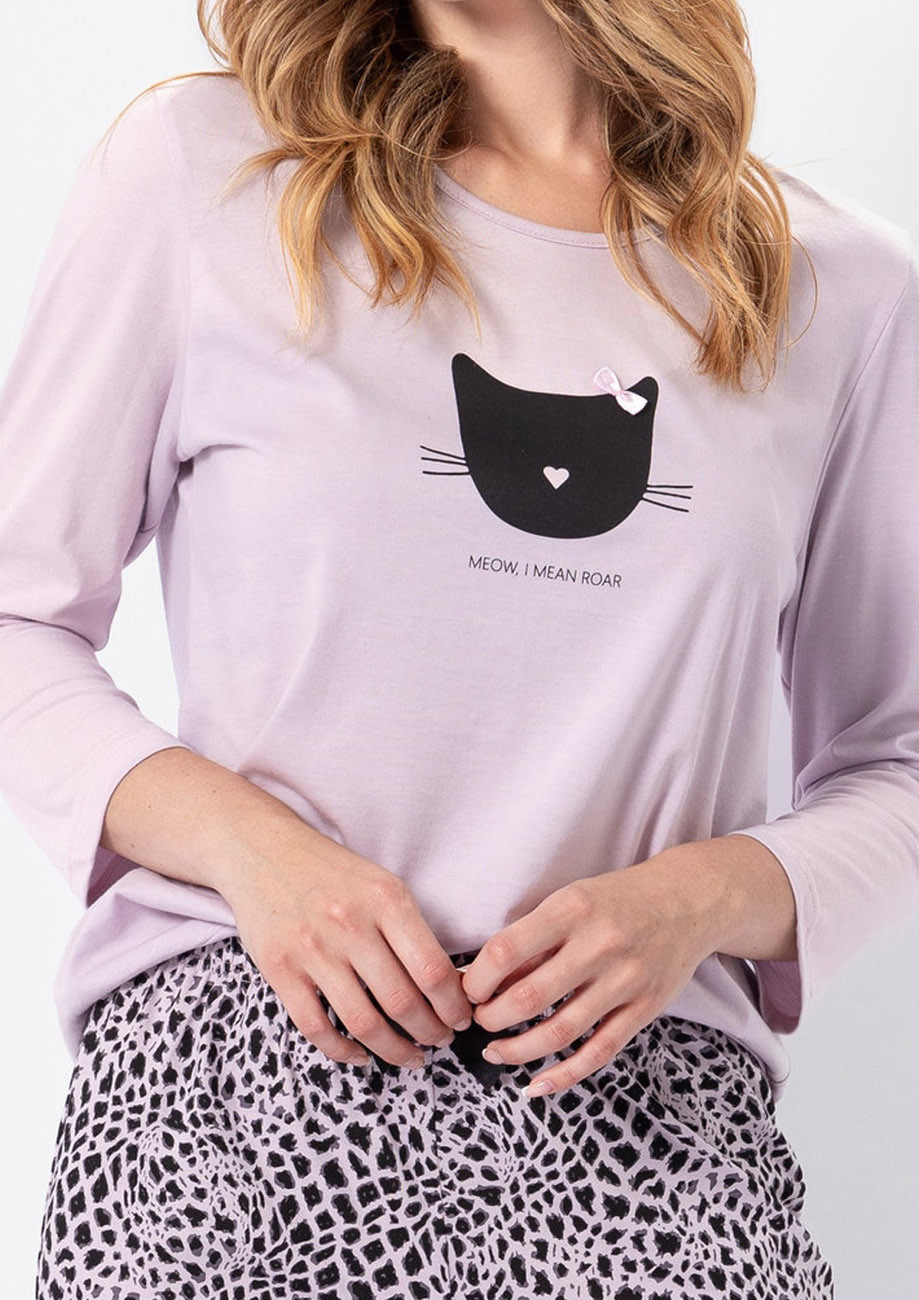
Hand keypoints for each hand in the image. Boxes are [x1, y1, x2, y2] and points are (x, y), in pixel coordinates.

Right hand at [220, 831, 474, 1068]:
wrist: (264, 851)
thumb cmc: (333, 874)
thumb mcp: (382, 884)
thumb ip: (411, 930)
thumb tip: (450, 986)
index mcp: (385, 899)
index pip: (432, 970)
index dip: (453, 1005)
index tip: (461, 1019)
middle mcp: (350, 923)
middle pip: (402, 1002)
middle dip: (430, 1033)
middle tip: (441, 1042)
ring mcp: (312, 949)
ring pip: (364, 1022)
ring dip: (394, 1050)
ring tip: (411, 1056)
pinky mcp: (279, 969)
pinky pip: (316, 1027)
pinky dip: (343, 1051)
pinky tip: (361, 1054)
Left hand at [459, 851, 724, 1097]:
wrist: (690, 900)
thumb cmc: (617, 900)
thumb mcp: (571, 900)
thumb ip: (532, 938)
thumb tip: (480, 979)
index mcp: (572, 909)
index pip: (506, 951)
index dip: (477, 980)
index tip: (468, 991)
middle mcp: (599, 944)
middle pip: (528, 998)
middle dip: (491, 1019)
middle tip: (479, 1022)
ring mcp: (625, 980)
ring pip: (560, 1032)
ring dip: (517, 1050)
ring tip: (495, 1051)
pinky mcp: (645, 1009)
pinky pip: (599, 1052)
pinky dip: (563, 1075)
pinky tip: (535, 1085)